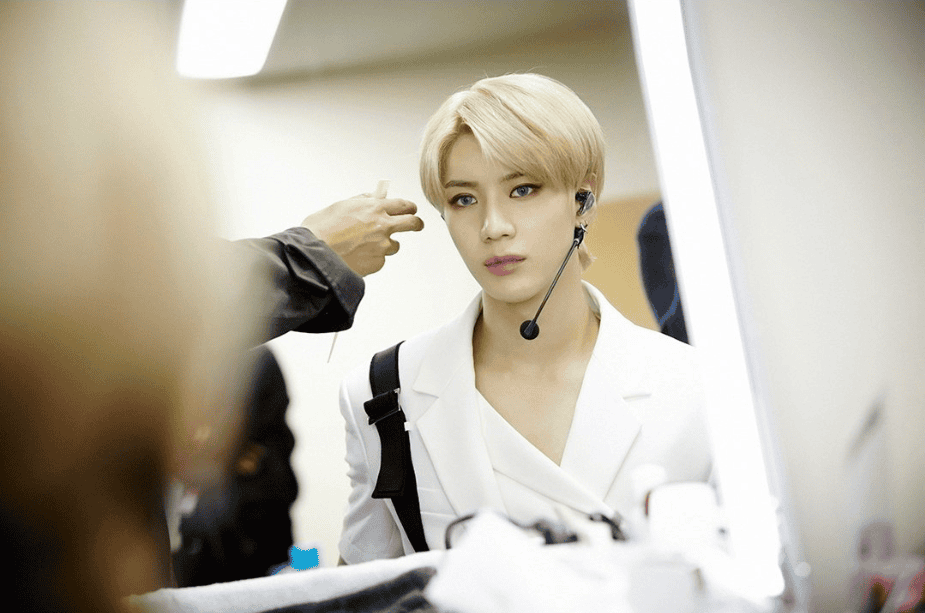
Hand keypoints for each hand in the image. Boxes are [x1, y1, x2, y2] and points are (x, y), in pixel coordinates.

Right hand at [301, 194, 423, 275]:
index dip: (409, 208)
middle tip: (415, 225)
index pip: (404, 205)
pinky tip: (357, 256)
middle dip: (416, 224)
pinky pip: (380, 259)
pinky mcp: (378, 262)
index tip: (411, 210)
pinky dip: (372, 258)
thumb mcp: (341, 206)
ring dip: (386, 245)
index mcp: (374, 208)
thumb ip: (361, 201)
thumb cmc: (321, 229)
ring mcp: (382, 245)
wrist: (314, 255)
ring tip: (365, 246)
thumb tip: (373, 198)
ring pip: (395, 245)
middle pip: (413, 223)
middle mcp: (383, 225)